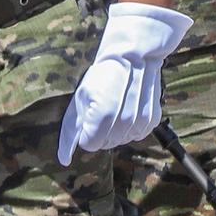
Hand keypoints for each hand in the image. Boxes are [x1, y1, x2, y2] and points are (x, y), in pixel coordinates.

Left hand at [59, 2, 191, 162]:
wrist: (133, 56)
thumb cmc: (102, 75)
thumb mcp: (80, 98)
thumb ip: (71, 131)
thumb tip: (63, 160)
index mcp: (102, 117)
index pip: (89, 144)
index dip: (86, 130)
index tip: (90, 112)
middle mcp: (123, 123)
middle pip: (105, 145)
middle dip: (100, 130)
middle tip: (104, 105)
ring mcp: (140, 122)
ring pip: (121, 141)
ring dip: (115, 129)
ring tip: (117, 104)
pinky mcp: (152, 120)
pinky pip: (136, 134)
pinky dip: (130, 126)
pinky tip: (129, 107)